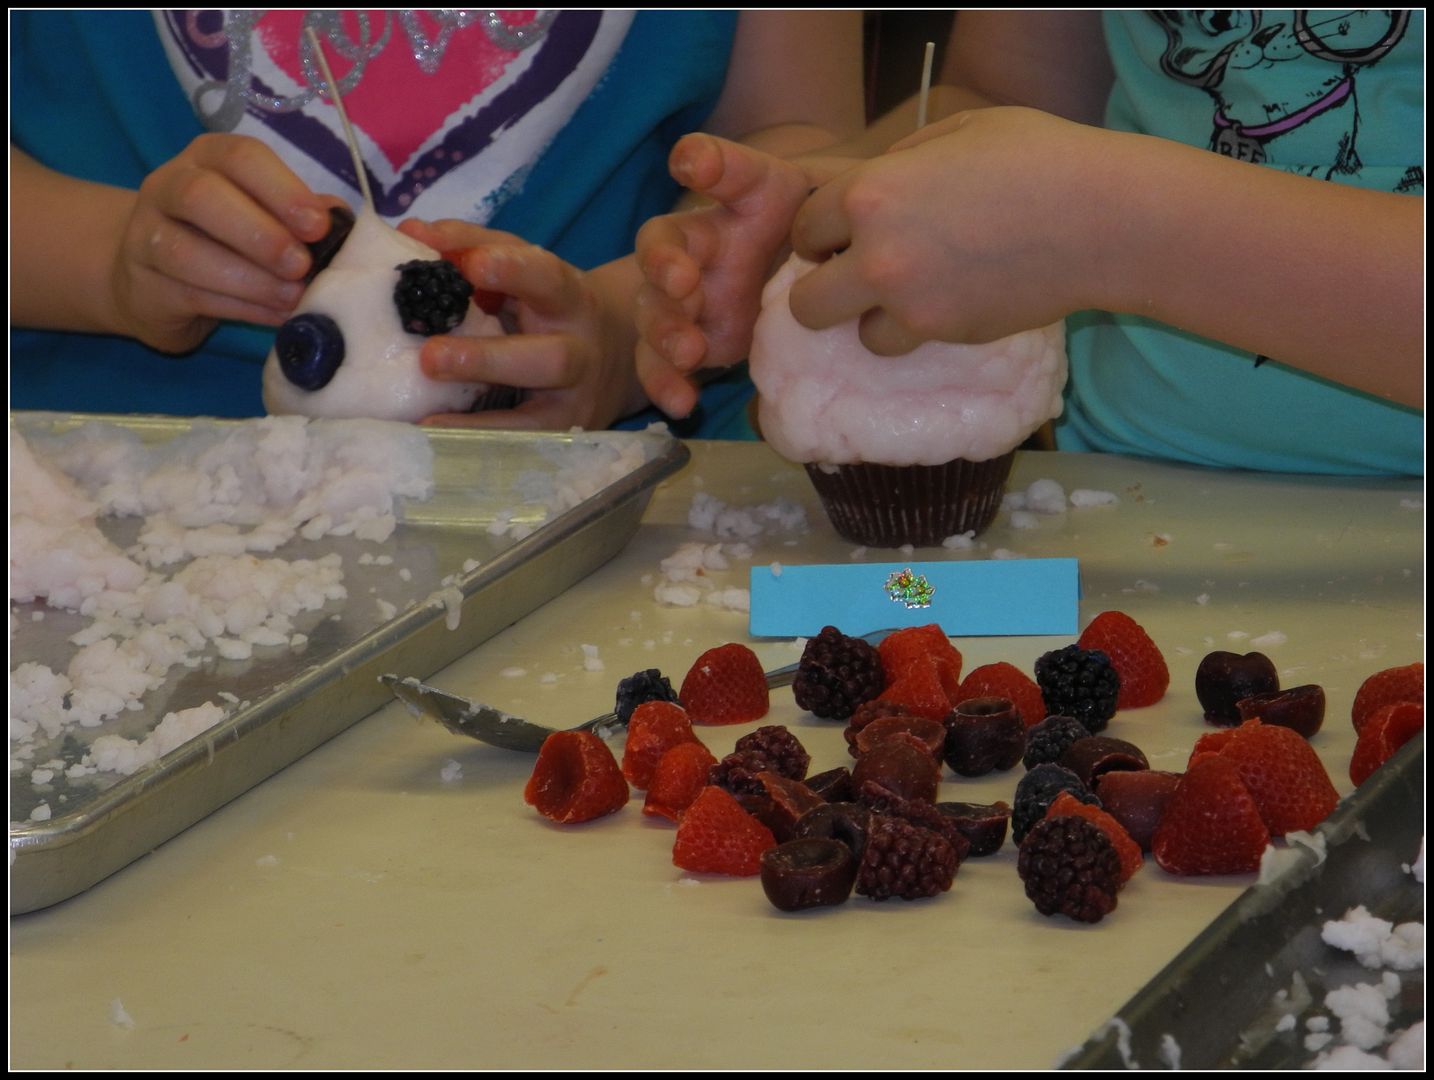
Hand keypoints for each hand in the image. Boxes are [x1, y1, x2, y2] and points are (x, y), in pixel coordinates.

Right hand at [108, 133, 338, 353]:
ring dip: (251, 278)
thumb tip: (342, 221)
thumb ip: (300, 214)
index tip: (318, 226)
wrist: (155, 281)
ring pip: (187, 252)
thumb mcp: (266, 216)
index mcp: (208, 159)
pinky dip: (242, 307)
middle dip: (260, 232)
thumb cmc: (228, 241)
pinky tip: (276, 315)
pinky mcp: (146, 286)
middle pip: (200, 195)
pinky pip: (191, 295)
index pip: (240, 156)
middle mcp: (168, 187)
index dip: (283, 190)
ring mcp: (145, 236)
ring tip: (293, 296)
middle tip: (301, 264)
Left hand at [397, 219, 644, 429]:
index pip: (546, 278)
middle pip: (547, 359)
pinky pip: (517, 441)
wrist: (613, 355)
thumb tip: (411, 231)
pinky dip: (476, 438)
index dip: (513, 271)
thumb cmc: (551, 307)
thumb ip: (473, 246)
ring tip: (427, 414)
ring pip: (536, 413)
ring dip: (475, 428)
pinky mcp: (558, 433)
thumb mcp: (526, 269)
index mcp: (569, 298)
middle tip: (430, 357)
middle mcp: (578, 351)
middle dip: (488, 360)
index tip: (473, 265)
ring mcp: (571, 400)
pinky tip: (434, 432)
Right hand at [634, 134, 832, 415]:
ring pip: (656, 304)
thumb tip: (884, 201)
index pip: (724, 169)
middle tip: (681, 281)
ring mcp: (694, 294)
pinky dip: (666, 382)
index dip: (706, 161)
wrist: (825, 288)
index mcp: (748, 200)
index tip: (691, 163)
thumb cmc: (838, 239)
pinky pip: (664, 362)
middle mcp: (710, 242)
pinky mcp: (693, 340)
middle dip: (665, 260)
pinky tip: (682, 402)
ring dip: (664, 326)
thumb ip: (853, 208)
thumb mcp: (849, 215)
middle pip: (667, 242)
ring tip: (688, 350)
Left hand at [788, 107, 1116, 353]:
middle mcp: (877, 254)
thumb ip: (900, 162)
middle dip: (823, 291)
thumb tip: (868, 185)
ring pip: (854, 333)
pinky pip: (902, 344)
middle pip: (804, 303)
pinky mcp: (942, 333)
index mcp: (871, 192)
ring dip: (872, 318)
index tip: (841, 237)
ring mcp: (908, 303)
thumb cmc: (1038, 159)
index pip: (804, 227)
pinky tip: (943, 303)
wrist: (1101, 219)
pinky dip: (913, 332)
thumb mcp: (958, 130)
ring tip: (910, 295)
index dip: (821, 232)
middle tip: (856, 278)